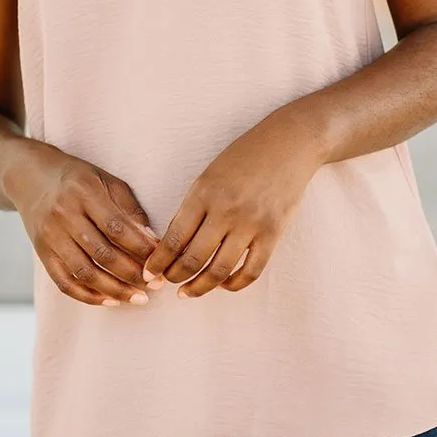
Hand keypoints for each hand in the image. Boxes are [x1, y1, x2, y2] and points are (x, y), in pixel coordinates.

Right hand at [5, 142, 162, 306]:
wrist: (30, 175)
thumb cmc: (76, 178)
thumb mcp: (105, 181)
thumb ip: (129, 209)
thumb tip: (153, 242)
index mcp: (83, 191)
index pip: (117, 228)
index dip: (142, 249)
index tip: (162, 262)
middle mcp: (64, 213)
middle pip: (102, 253)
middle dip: (133, 274)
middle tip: (156, 285)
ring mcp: (50, 234)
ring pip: (84, 272)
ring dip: (115, 290)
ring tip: (139, 299)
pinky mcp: (41, 251)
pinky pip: (64, 282)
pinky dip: (87, 296)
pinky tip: (110, 300)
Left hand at [143, 109, 323, 297]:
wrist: (287, 145)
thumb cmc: (242, 158)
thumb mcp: (208, 176)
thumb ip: (192, 208)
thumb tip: (172, 243)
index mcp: (203, 193)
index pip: (174, 237)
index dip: (158, 260)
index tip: (148, 273)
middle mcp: (226, 210)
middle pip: (194, 258)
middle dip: (174, 276)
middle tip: (164, 283)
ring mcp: (252, 224)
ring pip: (220, 270)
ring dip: (200, 286)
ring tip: (188, 291)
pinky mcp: (274, 234)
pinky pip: (252, 271)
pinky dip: (234, 284)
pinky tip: (222, 285)